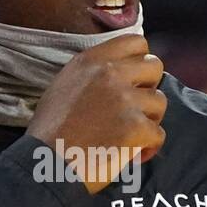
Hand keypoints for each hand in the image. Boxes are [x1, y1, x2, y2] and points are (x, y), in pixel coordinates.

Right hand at [28, 35, 166, 193]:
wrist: (46, 165)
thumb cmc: (50, 133)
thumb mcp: (63, 86)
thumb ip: (92, 74)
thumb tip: (118, 72)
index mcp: (91, 61)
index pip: (135, 42)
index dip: (140, 61)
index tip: (135, 79)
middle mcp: (110, 74)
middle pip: (154, 67)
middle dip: (148, 89)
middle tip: (134, 110)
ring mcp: (125, 99)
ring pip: (160, 102)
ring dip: (149, 120)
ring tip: (130, 136)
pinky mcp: (135, 127)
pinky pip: (158, 134)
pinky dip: (149, 148)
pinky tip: (133, 155)